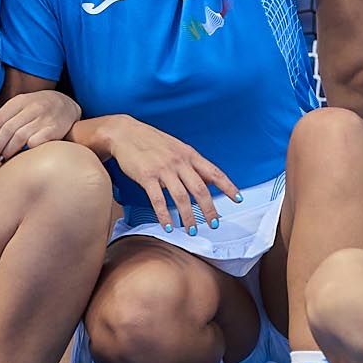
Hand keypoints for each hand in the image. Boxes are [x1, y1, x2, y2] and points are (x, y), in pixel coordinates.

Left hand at [0, 86, 81, 160]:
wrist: (68, 105)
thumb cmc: (40, 109)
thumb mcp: (22, 106)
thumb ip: (6, 119)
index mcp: (19, 101)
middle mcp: (31, 108)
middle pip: (6, 130)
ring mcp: (44, 118)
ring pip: (19, 138)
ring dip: (8, 151)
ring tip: (3, 158)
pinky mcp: (54, 130)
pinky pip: (35, 143)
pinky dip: (26, 151)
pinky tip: (22, 155)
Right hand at [93, 115, 238, 234]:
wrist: (124, 132)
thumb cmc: (151, 141)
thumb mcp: (177, 147)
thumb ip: (192, 163)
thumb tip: (208, 180)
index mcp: (189, 154)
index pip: (214, 172)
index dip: (228, 186)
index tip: (238, 199)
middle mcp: (179, 162)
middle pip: (200, 189)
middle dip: (209, 209)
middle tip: (214, 224)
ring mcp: (163, 169)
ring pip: (181, 197)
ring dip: (188, 217)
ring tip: (192, 230)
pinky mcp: (146, 176)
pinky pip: (158, 200)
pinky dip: (164, 215)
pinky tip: (168, 226)